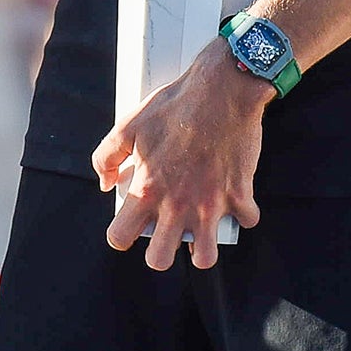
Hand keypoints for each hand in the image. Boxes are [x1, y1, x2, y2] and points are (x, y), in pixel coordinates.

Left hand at [94, 40, 268, 269]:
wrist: (221, 89)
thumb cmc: (174, 106)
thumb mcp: (128, 125)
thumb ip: (105, 156)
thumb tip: (104, 183)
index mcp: (147, 189)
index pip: (120, 237)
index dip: (121, 235)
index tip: (130, 226)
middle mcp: (177, 204)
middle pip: (160, 260)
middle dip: (160, 253)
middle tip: (166, 232)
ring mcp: (211, 204)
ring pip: (206, 258)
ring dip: (202, 248)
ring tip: (199, 230)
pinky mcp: (241, 194)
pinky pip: (246, 221)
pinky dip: (243, 213)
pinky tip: (233, 198)